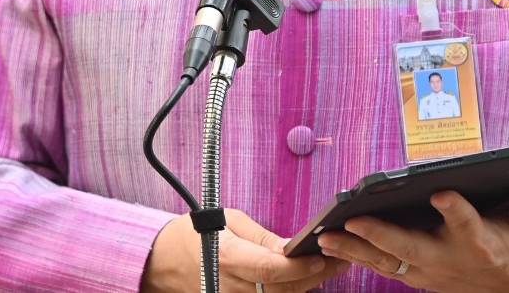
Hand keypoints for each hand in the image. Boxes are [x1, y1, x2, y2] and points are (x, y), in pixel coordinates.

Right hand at [140, 209, 351, 292]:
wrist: (166, 261)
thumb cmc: (197, 234)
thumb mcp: (231, 222)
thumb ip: (264, 239)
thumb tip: (294, 248)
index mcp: (228, 257)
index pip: (271, 269)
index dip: (300, 266)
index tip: (323, 255)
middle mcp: (232, 285)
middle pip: (284, 289)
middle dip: (316, 275)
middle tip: (343, 256)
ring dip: (308, 284)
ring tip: (333, 264)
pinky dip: (291, 290)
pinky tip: (308, 277)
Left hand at [315, 181, 508, 292]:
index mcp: (479, 243)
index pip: (466, 224)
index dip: (454, 209)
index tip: (441, 193)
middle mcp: (448, 259)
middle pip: (411, 248)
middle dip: (381, 236)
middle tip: (355, 221)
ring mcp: (427, 271)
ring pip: (387, 262)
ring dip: (355, 251)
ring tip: (326, 237)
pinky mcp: (414, 276)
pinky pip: (381, 267)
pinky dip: (354, 258)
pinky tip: (329, 246)